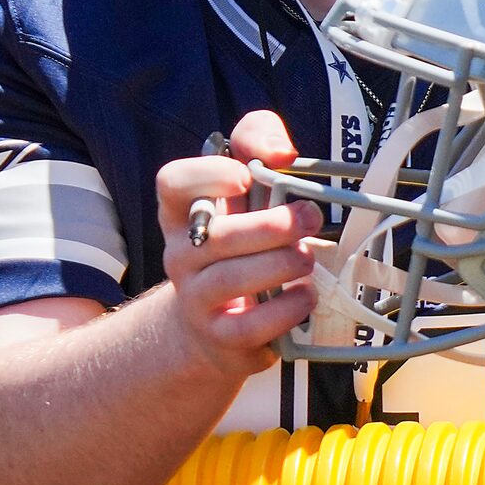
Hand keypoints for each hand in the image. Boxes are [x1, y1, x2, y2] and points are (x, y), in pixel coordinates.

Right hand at [149, 109, 317, 377]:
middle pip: (216, 236)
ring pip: (231, 279)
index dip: (207, 175)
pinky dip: (287, 308)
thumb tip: (282, 151)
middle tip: (311, 219)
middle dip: (273, 226)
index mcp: (187, 213)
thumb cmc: (246, 246)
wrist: (215, 327)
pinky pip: (250, 325)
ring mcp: (196, 298)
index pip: (173, 183)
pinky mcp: (220, 336)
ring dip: (282, 264)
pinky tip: (305, 295)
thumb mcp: (250, 194)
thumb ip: (261, 148)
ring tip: (308, 258)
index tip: (246, 177)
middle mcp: (182, 254)